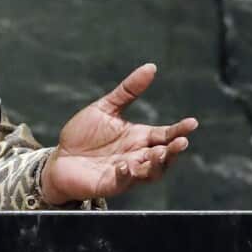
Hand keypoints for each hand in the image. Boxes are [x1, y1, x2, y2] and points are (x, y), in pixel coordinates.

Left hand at [41, 63, 198, 204]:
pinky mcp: (111, 184)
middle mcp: (138, 156)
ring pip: (150, 172)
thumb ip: (128, 90)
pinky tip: (125, 165)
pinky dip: (127, 175)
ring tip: (158, 153)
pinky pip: (123, 182)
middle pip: (163, 156)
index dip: (179, 130)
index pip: (165, 134)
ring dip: (156, 164)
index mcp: (140, 137)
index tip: (192, 123)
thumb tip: (151, 67)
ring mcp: (127, 172)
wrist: (60, 159)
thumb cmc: (84, 135)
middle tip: (181, 142)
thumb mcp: (105, 108)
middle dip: (173, 150)